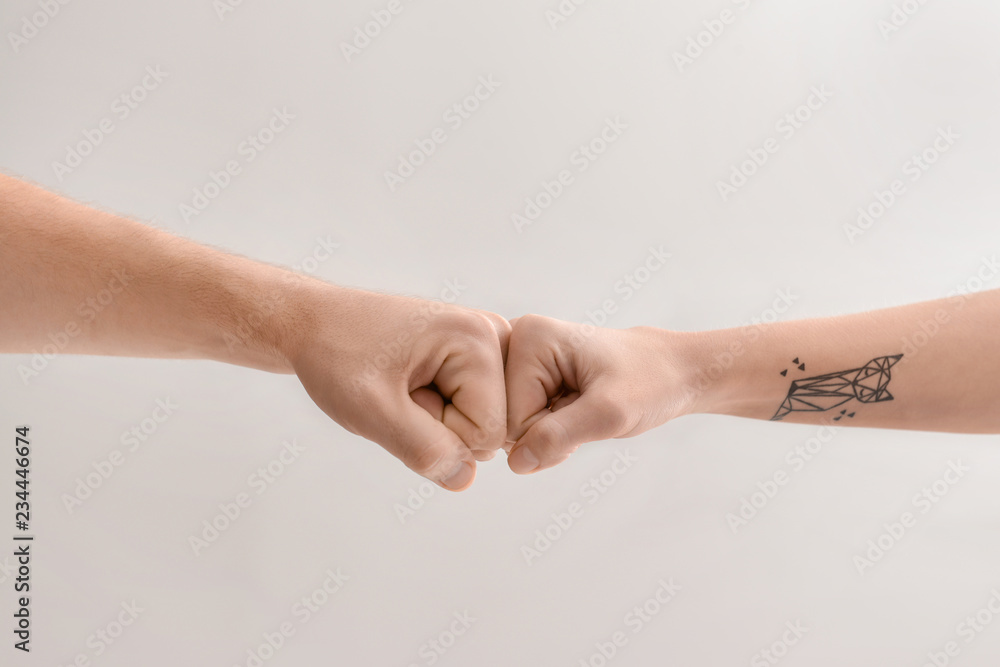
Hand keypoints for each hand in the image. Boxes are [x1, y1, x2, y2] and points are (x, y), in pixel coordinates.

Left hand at [287, 284, 509, 490]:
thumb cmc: (337, 355)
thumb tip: (465, 478)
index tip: (401, 395)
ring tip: (404, 385)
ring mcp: (487, 343)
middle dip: (442, 425)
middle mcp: (491, 334)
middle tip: (399, 390)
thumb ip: (421, 448)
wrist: (316, 325)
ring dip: (439, 419)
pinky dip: (441, 410)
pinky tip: (414, 385)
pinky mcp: (476, 354)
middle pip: (493, 428)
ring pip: (484, 422)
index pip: (488, 433)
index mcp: (476, 337)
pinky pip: (474, 411)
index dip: (438, 432)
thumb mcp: (370, 409)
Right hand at [503, 315, 693, 473]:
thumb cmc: (649, 381)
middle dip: (544, 434)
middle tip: (584, 414)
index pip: (509, 417)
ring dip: (547, 433)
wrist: (672, 371)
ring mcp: (517, 356)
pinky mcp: (525, 372)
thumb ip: (559, 436)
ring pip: (510, 425)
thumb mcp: (609, 413)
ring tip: (581, 410)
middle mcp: (515, 340)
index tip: (586, 415)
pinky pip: (519, 420)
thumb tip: (517, 462)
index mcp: (530, 337)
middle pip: (503, 420)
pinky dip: (548, 428)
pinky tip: (573, 410)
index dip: (547, 434)